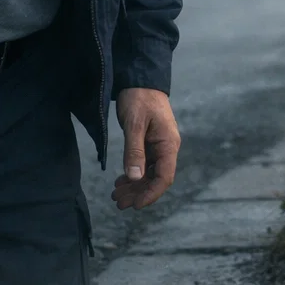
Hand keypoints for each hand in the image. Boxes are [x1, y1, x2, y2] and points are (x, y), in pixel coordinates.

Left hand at [112, 88, 180, 210]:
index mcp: (168, 144)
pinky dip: (133, 175)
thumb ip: (135, 151)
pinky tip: (121, 181)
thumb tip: (135, 178)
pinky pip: (144, 165)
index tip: (135, 205)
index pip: (165, 177)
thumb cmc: (139, 98)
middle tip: (118, 202)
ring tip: (116, 195)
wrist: (140, 79)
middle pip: (156, 179)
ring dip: (134, 186)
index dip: (151, 194)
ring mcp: (159, 146)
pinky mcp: (150, 143)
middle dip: (138, 193)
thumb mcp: (134, 124)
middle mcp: (166, 147)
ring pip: (149, 173)